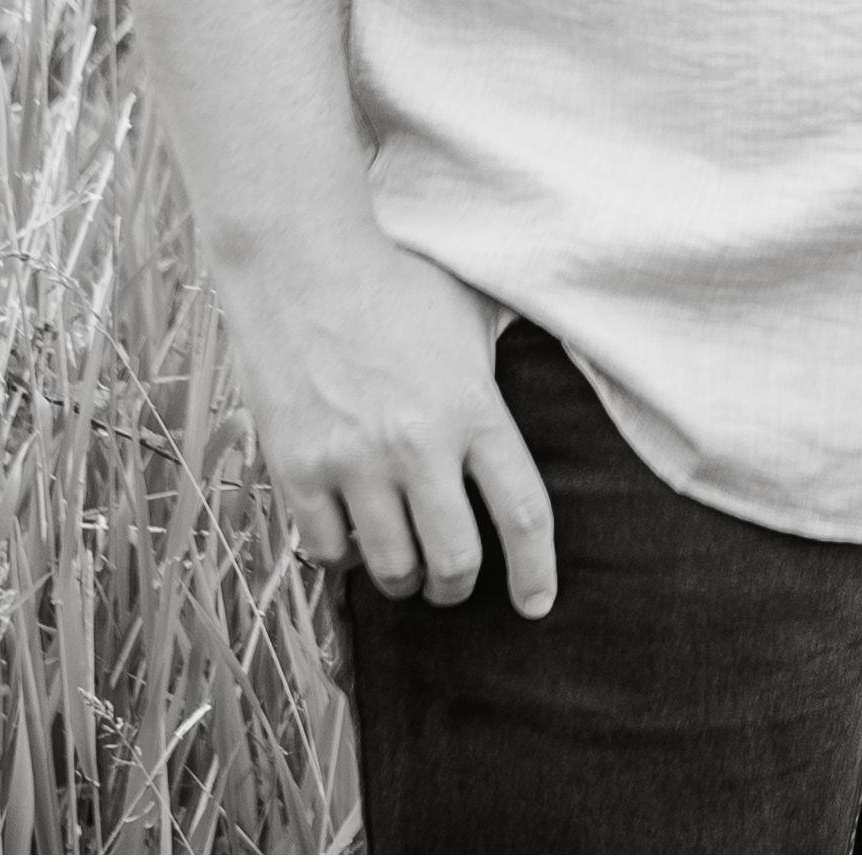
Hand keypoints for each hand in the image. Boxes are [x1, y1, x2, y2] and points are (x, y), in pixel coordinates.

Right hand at [217, 221, 558, 617]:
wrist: (299, 256)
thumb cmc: (394, 274)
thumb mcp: (471, 309)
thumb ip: (507, 355)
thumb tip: (563, 350)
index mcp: (473, 408)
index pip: (523, 514)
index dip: (536, 573)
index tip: (536, 605)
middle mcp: (419, 445)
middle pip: (456, 560)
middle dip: (457, 586)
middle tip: (452, 581)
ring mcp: (354, 461)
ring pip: (391, 567)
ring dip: (401, 577)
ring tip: (400, 562)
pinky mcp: (299, 468)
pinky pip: (326, 550)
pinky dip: (340, 555)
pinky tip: (347, 534)